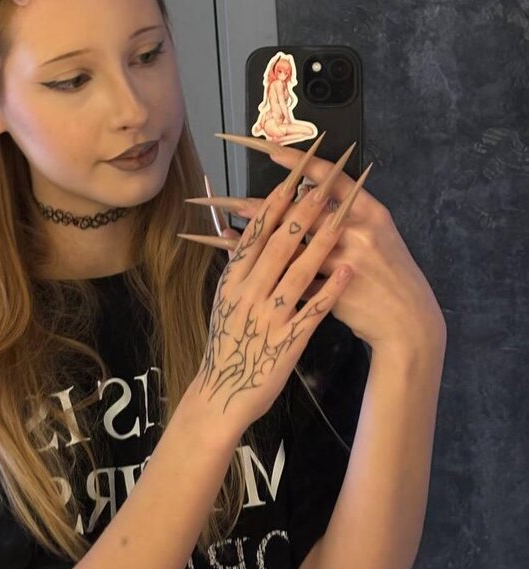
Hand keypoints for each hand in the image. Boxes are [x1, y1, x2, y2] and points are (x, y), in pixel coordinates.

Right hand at [179, 135, 360, 430]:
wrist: (221, 394)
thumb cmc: (226, 344)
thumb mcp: (224, 301)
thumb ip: (236, 268)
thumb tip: (240, 231)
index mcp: (233, 280)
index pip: (256, 231)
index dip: (277, 200)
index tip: (294, 173)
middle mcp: (249, 292)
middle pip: (279, 242)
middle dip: (304, 210)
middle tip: (324, 183)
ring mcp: (269, 315)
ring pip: (298, 271)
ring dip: (322, 241)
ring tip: (343, 217)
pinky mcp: (287, 340)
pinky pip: (311, 309)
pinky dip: (329, 288)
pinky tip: (346, 270)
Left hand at [186, 135, 445, 351]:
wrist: (410, 323)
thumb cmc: (390, 273)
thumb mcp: (378, 234)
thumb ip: (346, 212)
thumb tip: (304, 191)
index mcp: (371, 212)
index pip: (331, 178)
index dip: (300, 163)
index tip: (267, 149)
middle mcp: (358, 232)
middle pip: (300, 210)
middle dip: (260, 203)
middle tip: (224, 195)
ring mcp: (344, 263)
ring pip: (289, 244)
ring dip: (252, 232)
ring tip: (220, 221)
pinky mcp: (330, 293)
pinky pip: (286, 275)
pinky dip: (262, 267)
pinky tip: (233, 254)